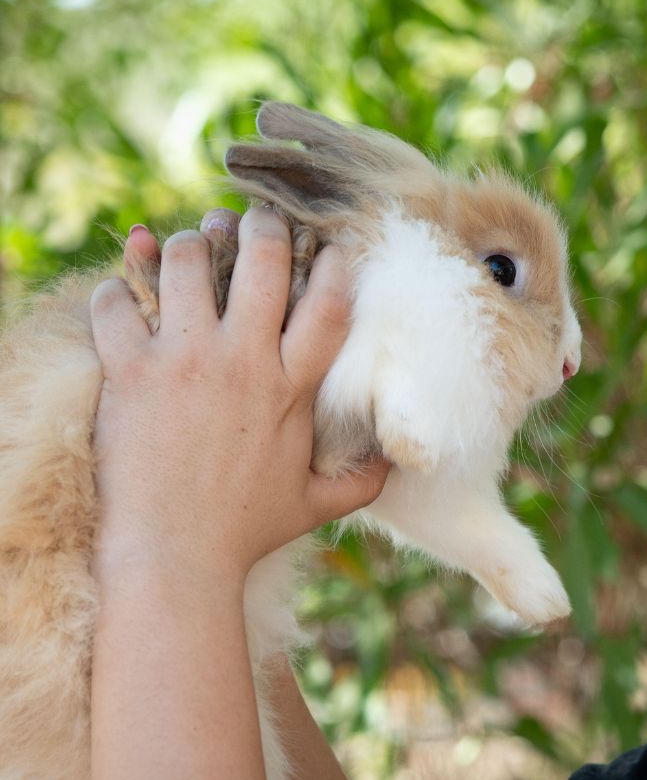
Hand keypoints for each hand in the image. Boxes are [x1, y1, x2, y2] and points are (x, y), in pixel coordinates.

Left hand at [92, 207, 389, 584]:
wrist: (175, 556)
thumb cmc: (245, 531)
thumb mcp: (315, 506)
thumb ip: (363, 481)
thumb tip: (397, 466)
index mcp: (291, 387)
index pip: (327, 301)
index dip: (331, 262)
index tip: (326, 247)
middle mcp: (243, 361)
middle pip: (261, 257)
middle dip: (259, 226)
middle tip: (250, 223)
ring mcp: (184, 361)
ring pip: (186, 261)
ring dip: (187, 245)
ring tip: (187, 250)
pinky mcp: (131, 371)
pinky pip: (116, 302)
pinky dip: (116, 290)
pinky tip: (122, 296)